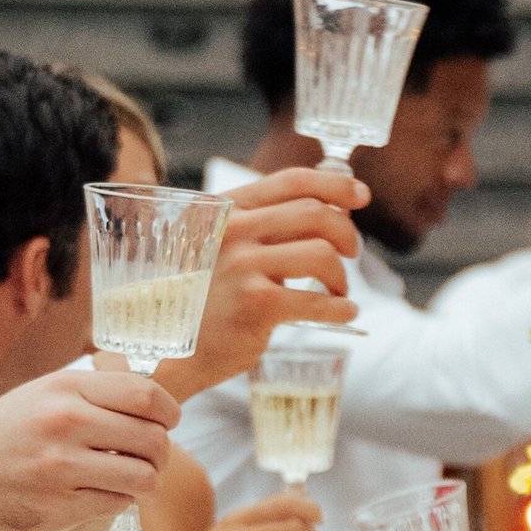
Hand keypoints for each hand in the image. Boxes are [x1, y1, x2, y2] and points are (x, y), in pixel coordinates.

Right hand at [0, 358, 178, 530]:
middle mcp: (65, 424)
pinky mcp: (55, 509)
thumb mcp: (41, 394)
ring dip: (145, 481)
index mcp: (65, 389)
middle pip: (152, 440)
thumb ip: (92, 394)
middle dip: (161, 452)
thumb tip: (150, 404)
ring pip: (141, 478)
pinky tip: (100, 492)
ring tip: (130, 478)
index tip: (169, 421)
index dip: (169, 411)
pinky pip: (115, 505)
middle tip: (151, 457)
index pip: (145, 395)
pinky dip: (117, 500)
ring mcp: (60, 469)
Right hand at [172, 169, 364, 391]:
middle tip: (351, 253)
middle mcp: (234, 231)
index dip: (335, 185)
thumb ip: (266, 225)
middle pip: (315, 213)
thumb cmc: (207, 297)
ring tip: (338, 290)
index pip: (292, 181)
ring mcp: (243, 267)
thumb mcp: (225, 247)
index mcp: (228, 210)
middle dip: (346, 233)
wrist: (170, 350)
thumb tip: (333, 208)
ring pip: (322, 254)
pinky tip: (344, 313)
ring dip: (342, 275)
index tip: (360, 195)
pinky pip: (318, 300)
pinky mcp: (256, 305)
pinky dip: (341, 307)